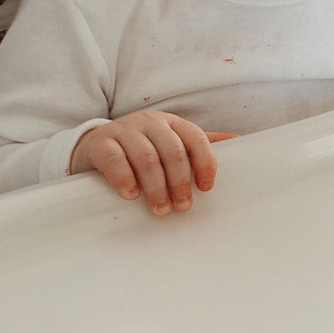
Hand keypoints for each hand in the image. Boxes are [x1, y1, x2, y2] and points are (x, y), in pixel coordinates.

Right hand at [68, 112, 221, 215]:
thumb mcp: (170, 141)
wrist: (95, 143)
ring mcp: (124, 130)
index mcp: (172, 123)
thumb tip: (238, 140)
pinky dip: (125, 179)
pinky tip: (131, 195)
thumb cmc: (141, 147)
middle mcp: (150, 123)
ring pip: (146, 158)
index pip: (195, 138)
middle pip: (172, 152)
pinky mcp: (101, 143)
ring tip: (161, 209)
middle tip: (183, 207)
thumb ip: (198, 143)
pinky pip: (115, 160)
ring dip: (156, 187)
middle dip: (180, 182)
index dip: (205, 162)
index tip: (206, 188)